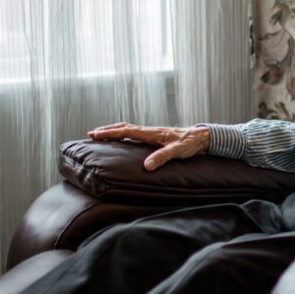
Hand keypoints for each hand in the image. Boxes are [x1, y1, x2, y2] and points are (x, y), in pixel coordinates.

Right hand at [87, 122, 210, 170]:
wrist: (202, 137)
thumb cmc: (191, 144)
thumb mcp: (177, 152)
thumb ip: (162, 158)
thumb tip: (146, 166)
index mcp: (151, 133)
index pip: (126, 131)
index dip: (110, 133)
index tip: (95, 134)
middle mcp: (150, 131)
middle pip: (124, 127)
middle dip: (108, 130)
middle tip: (92, 134)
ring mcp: (153, 133)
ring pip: (129, 129)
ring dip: (115, 131)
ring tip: (102, 135)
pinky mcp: (156, 137)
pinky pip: (136, 134)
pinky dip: (125, 135)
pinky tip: (123, 140)